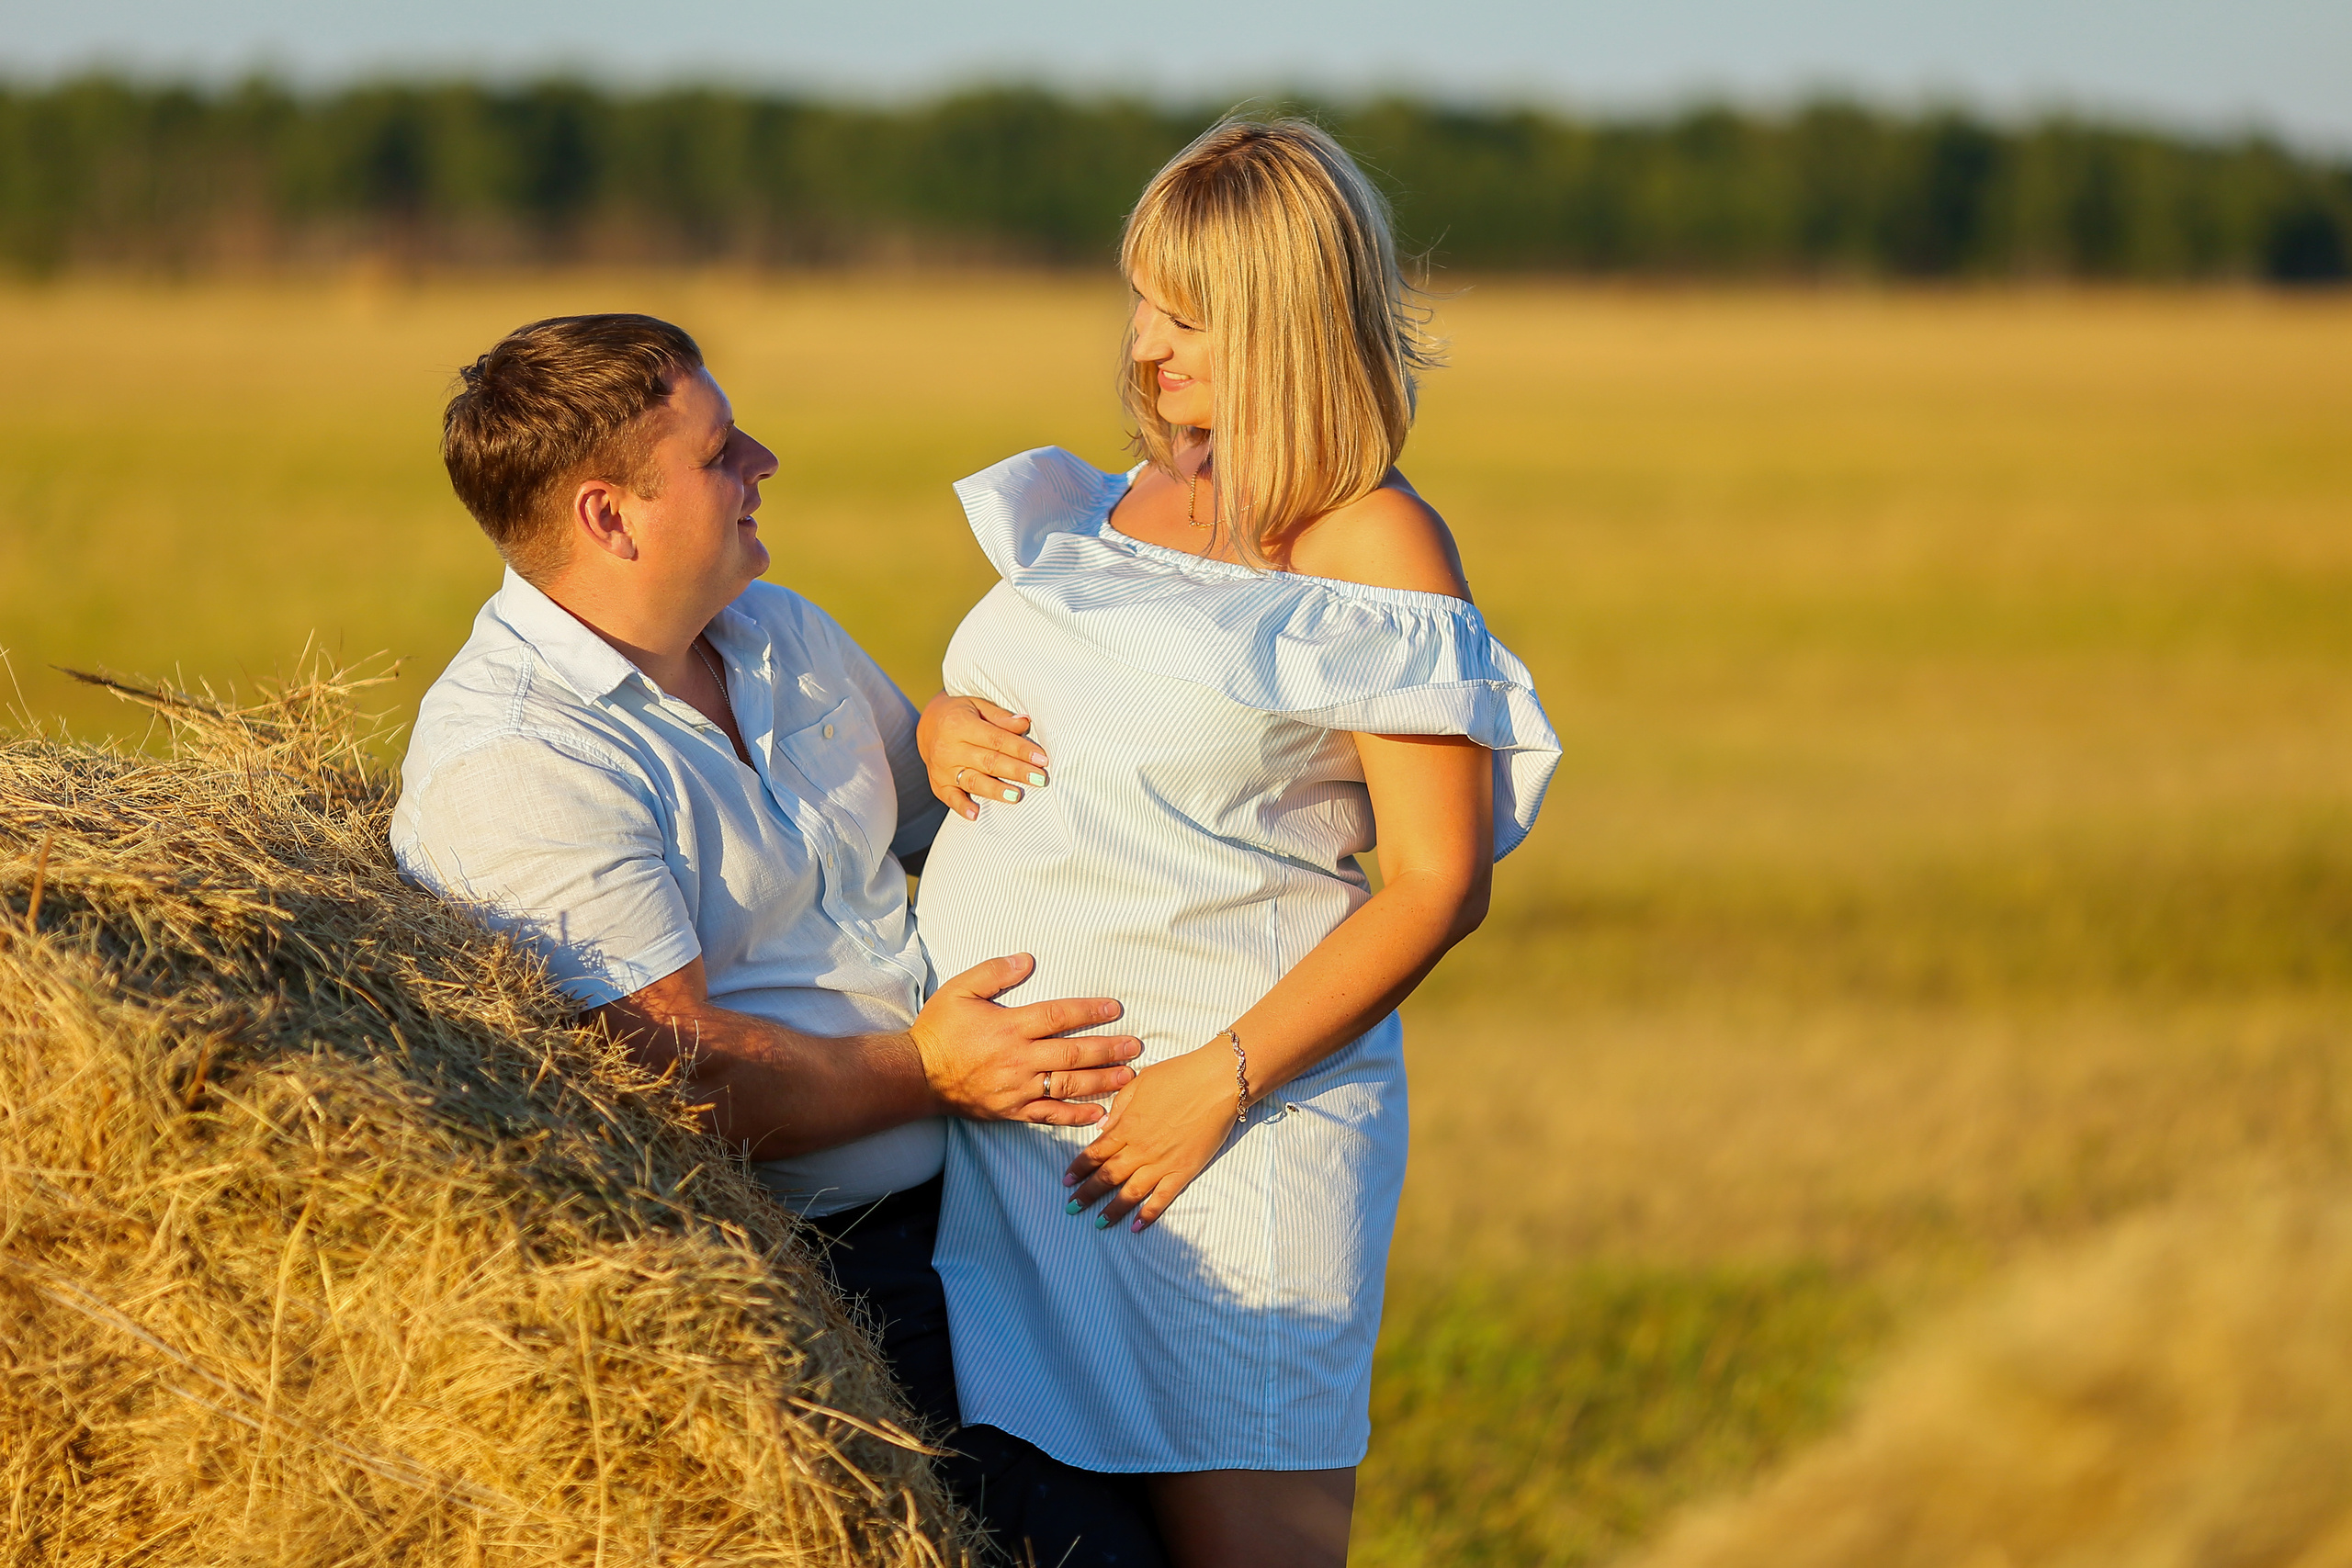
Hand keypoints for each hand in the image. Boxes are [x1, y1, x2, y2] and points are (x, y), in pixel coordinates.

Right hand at [911, 954, 1141, 1126]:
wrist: (916, 1075)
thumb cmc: (939, 1030)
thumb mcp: (959, 990)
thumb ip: (994, 972)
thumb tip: (1028, 959)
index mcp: (1009, 1027)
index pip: (1059, 1016)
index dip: (1089, 1011)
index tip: (1115, 1009)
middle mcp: (1019, 1059)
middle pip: (1073, 1053)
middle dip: (1108, 1049)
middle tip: (1136, 1046)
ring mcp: (1017, 1088)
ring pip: (1067, 1085)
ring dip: (1101, 1081)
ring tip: (1129, 1076)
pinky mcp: (1012, 1111)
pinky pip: (1049, 1116)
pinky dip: (1075, 1116)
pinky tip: (1099, 1113)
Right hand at [918, 692, 1048, 820]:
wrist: (926, 727)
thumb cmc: (960, 715)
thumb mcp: (977, 706)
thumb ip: (1001, 717)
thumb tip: (1025, 723)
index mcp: (960, 725)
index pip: (996, 739)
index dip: (1021, 749)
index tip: (1042, 759)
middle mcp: (949, 748)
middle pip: (989, 762)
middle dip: (1016, 771)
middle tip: (1039, 779)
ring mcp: (942, 769)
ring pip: (973, 781)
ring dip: (996, 790)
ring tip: (1016, 796)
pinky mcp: (938, 785)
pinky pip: (950, 798)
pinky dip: (962, 807)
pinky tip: (975, 815)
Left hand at [1062, 1044, 1238, 1231]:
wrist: (1217, 1082)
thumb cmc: (1179, 1075)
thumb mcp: (1140, 1083)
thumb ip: (1120, 1107)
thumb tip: (1103, 1127)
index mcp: (1127, 1126)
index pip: (1095, 1152)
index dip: (1079, 1168)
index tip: (1067, 1180)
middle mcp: (1140, 1148)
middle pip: (1107, 1176)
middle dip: (1087, 1194)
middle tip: (1071, 1208)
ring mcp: (1162, 1162)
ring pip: (1130, 1192)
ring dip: (1112, 1210)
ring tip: (1098, 1224)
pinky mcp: (1184, 1170)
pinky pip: (1162, 1197)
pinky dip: (1148, 1214)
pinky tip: (1136, 1227)